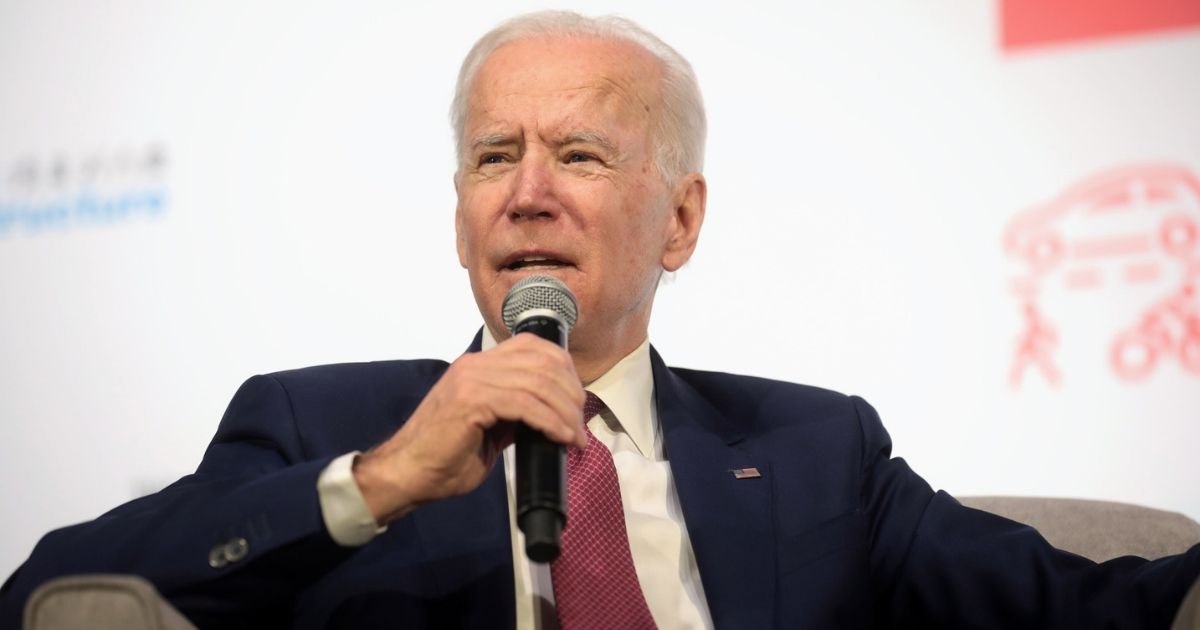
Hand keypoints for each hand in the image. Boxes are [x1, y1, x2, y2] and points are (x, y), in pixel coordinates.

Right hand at [353, 333, 586, 524]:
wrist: (406, 473)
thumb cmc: (443, 457)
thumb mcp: (489, 428)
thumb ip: (514, 413)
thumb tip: (548, 414)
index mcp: (480, 364)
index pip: (533, 346)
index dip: (563, 369)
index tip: (576, 400)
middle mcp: (477, 364)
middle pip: (543, 362)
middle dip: (571, 393)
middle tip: (580, 423)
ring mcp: (473, 379)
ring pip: (538, 382)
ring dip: (566, 411)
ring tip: (576, 436)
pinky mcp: (471, 402)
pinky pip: (525, 405)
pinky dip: (551, 422)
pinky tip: (562, 437)